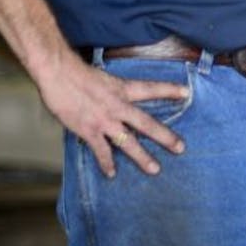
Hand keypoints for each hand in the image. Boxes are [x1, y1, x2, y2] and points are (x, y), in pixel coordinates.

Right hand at [38, 54, 188, 178]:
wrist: (58, 73)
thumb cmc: (76, 72)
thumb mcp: (102, 77)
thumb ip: (110, 91)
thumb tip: (114, 98)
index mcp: (122, 89)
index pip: (151, 88)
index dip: (170, 90)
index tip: (187, 93)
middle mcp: (118, 106)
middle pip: (146, 123)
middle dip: (165, 136)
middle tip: (180, 148)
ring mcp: (104, 120)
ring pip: (128, 142)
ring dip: (142, 157)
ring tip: (155, 169)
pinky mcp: (89, 131)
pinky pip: (101, 151)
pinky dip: (107, 163)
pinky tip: (112, 174)